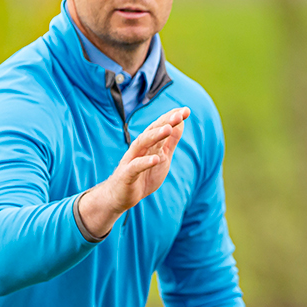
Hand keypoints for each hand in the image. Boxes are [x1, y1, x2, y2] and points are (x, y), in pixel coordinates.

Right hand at [77, 108, 188, 237]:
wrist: (120, 196)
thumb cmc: (143, 175)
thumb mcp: (162, 157)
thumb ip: (171, 141)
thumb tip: (181, 122)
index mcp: (149, 143)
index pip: (160, 126)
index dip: (172, 118)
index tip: (186, 110)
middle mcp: (139, 148)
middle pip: (152, 131)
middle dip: (165, 122)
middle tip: (179, 115)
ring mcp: (131, 160)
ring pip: (142, 144)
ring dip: (155, 136)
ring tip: (168, 129)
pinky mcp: (126, 175)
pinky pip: (135, 167)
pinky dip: (145, 162)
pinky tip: (156, 159)